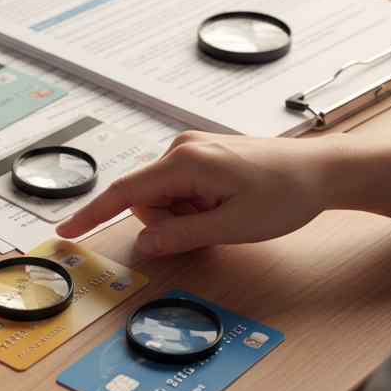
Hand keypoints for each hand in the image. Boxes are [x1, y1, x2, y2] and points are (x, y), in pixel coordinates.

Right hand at [56, 131, 336, 254]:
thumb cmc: (288, 193)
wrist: (324, 170)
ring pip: (162, 197)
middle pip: (145, 200)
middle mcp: (182, 147)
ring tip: (225, 212)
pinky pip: (178, 188)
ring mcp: (191, 148)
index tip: (66, 231)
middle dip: (168, 222)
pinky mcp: (201, 154)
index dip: (92, 215)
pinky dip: (194, 205)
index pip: (124, 193)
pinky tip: (225, 203)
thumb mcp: (234, 226)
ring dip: (184, 215)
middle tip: (211, 225)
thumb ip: (182, 235)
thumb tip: (144, 243)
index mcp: (185, 161)